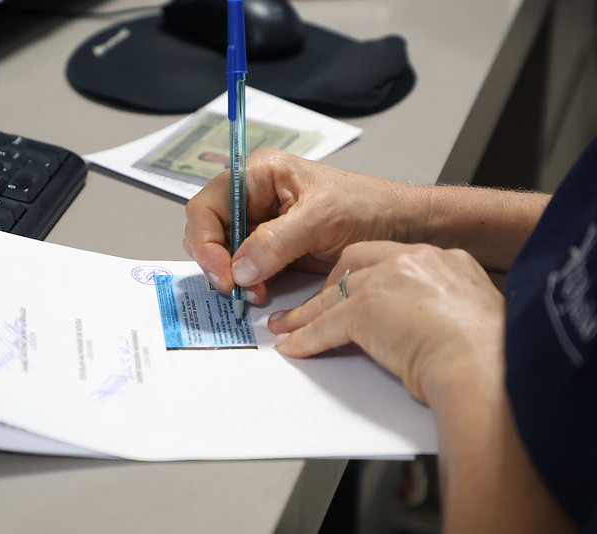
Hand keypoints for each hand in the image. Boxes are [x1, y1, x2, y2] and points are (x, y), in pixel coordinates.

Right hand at [183, 148, 428, 302]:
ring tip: (253, 292)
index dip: (206, 241)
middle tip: (234, 289)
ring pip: (223, 253)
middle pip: (209, 231)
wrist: (400, 228)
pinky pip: (244, 268)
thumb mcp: (321, 219)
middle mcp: (253, 197)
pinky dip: (246, 284)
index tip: (223, 273)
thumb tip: (239, 269)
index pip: (208, 205)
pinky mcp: (272, 249)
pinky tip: (261, 293)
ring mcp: (261, 224)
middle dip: (216, 262)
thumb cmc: (368, 207)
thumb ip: (276, 242)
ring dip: (230, 277)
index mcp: (258, 174)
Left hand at [269, 241, 504, 403]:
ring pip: (334, 296)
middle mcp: (413, 261)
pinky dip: (306, 338)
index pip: (391, 258)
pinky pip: (325, 325)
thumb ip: (447, 309)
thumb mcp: (473, 316)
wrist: (486, 367)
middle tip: (316, 305)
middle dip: (331, 286)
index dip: (366, 274)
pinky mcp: (365, 310)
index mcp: (444, 260)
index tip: (355, 287)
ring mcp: (386, 281)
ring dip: (306, 315)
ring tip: (288, 327)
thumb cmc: (491, 354)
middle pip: (355, 264)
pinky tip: (295, 347)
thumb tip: (432, 328)